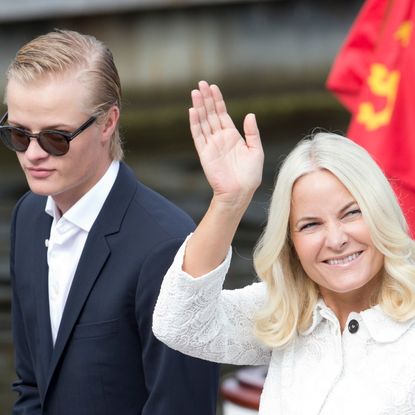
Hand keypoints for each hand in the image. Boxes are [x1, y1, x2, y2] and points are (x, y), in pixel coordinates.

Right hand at [189, 81, 263, 207]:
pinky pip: (198, 135)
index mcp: (232, 136)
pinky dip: (195, 123)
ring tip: (195, 92)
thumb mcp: (256, 151)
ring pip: (203, 121)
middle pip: (211, 114)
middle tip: (201, 83)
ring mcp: (211, 144)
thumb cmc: (250, 175)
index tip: (213, 87)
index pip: (222, 114)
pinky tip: (193, 111)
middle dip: (206, 99)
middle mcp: (220, 138)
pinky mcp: (204, 153)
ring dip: (199, 107)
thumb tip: (250, 114)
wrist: (239, 192)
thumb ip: (252, 132)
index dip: (217, 100)